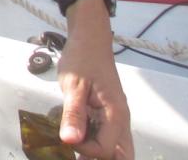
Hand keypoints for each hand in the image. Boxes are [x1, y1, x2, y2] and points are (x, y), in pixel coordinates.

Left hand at [57, 5, 133, 158]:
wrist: (89, 40)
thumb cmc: (82, 58)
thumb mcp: (74, 85)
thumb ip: (73, 114)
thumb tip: (70, 141)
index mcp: (115, 115)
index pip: (105, 149)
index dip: (84, 149)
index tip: (66, 135)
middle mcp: (120, 121)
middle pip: (121, 155)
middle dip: (99, 157)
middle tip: (76, 152)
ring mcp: (115, 118)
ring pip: (116, 148)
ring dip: (96, 151)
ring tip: (73, 142)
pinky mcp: (107, 115)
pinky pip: (106, 136)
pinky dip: (93, 140)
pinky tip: (75, 133)